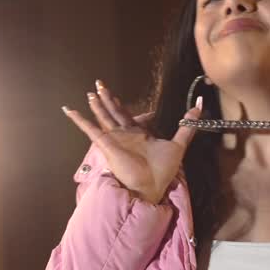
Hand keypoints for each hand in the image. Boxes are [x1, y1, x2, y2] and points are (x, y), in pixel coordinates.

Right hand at [63, 80, 202, 203]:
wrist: (151, 186)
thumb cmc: (163, 170)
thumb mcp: (179, 143)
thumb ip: (188, 125)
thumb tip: (200, 105)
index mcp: (139, 135)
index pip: (130, 116)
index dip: (125, 106)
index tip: (120, 97)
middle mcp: (125, 135)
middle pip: (114, 112)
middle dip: (108, 98)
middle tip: (100, 84)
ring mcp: (114, 139)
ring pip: (103, 116)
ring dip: (97, 104)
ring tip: (91, 91)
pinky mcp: (106, 143)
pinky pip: (90, 129)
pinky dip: (79, 120)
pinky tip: (69, 110)